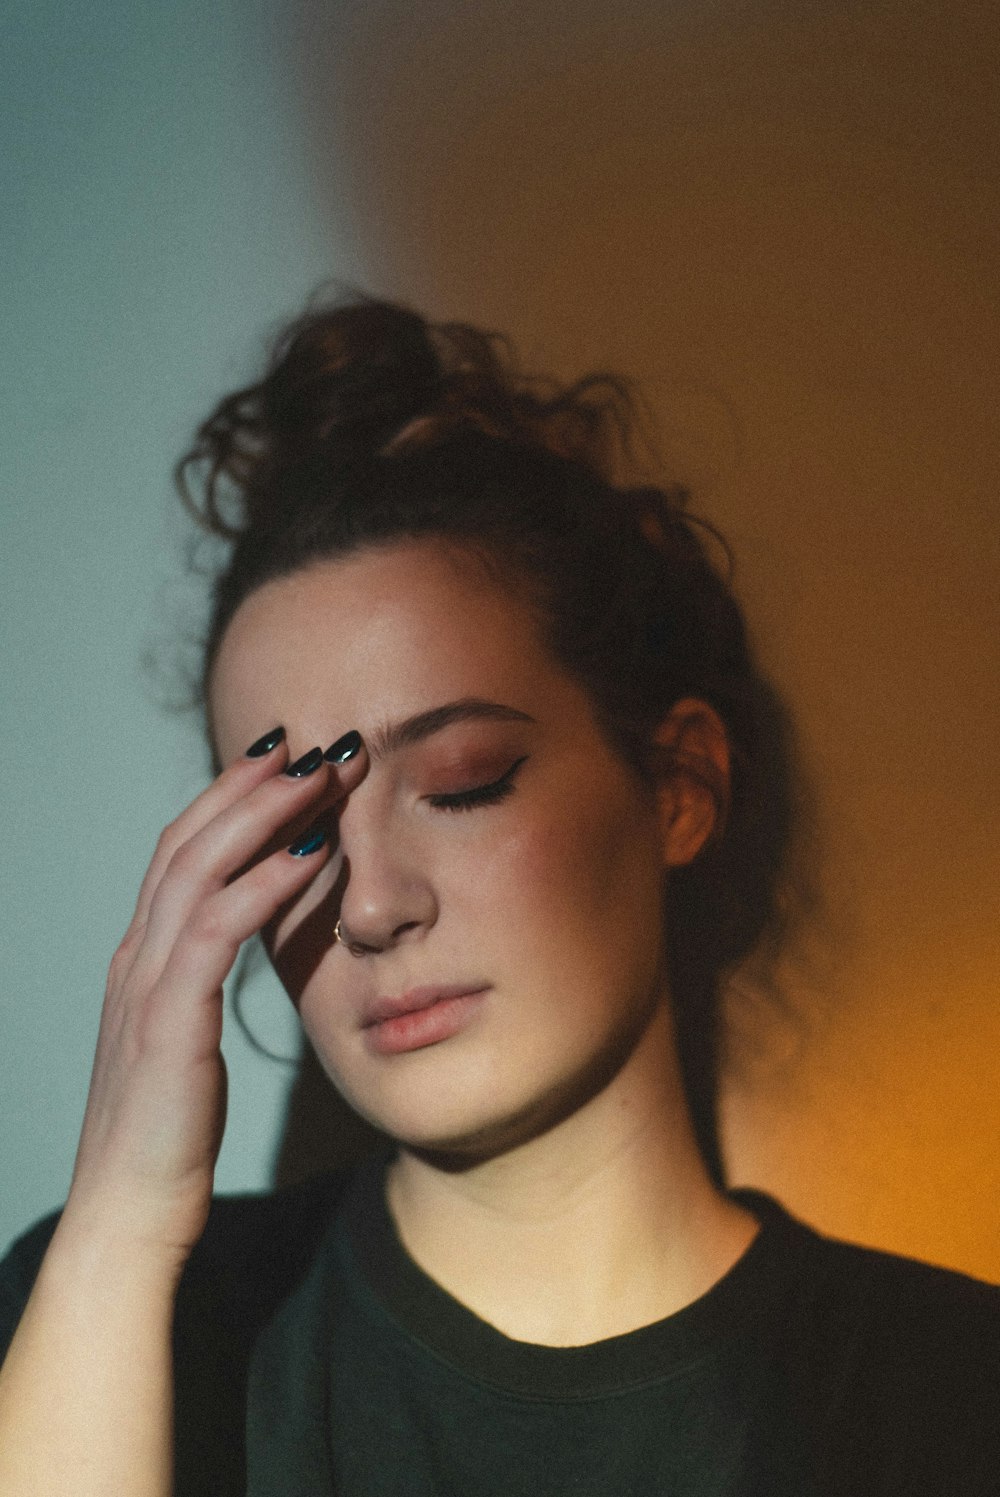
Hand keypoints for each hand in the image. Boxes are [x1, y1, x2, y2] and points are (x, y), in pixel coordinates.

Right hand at [58, 729, 367, 1271]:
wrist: (127, 1215)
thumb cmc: (167, 1134)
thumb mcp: (187, 1041)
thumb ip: (203, 984)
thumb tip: (250, 941)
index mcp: (141, 959)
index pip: (181, 852)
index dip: (230, 799)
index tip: (287, 760)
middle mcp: (135, 956)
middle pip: (188, 840)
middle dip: (251, 784)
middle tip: (313, 743)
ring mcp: (145, 985)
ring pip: (200, 867)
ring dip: (265, 813)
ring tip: (322, 774)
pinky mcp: (169, 1022)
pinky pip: (220, 930)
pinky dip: (269, 882)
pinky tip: (316, 853)